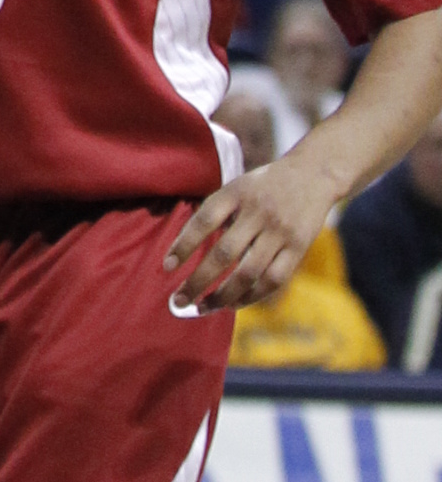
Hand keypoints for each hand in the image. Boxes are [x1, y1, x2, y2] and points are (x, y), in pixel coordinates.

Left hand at [166, 153, 332, 311]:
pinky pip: (273, 279)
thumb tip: (185, 254)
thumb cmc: (264, 187)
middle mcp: (258, 212)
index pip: (204, 220)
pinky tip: (233, 304)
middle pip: (223, 253)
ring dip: (223, 296)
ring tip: (203, 308)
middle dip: (198, 281)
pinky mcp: (299, 247)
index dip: (183, 245)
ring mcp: (280, 231)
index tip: (167, 267)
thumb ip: (216, 214)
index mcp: (236, 193)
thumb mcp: (237, 187)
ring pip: (248, 273)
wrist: (314, 173)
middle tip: (178, 300)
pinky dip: (251, 296)